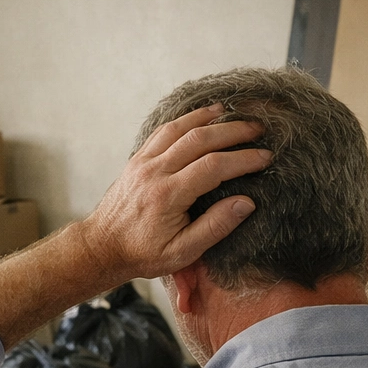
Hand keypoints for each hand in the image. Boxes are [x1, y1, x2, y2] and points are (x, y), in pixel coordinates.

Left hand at [77, 104, 269, 279]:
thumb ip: (214, 227)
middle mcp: (154, 172)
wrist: (103, 246)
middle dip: (233, 131)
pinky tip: (202, 116)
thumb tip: (246, 203)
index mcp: (167, 196)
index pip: (213, 166)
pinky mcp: (137, 159)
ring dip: (209, 118)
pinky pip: (163, 131)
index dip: (242, 159)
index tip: (265, 157)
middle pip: (199, 139)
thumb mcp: (182, 252)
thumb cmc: (143, 254)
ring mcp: (143, 162)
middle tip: (259, 129)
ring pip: (179, 129)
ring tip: (234, 113)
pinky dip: (185, 120)